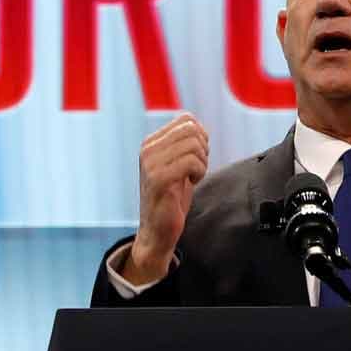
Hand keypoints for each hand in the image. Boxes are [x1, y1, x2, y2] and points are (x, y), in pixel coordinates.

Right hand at [127, 113, 208, 284]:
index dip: (201, 137)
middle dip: (203, 149)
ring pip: (194, 144)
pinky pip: (192, 161)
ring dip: (202, 163)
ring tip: (193, 177)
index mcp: (151, 142)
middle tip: (196, 169)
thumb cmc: (172, 198)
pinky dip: (199, 172)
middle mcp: (147, 149)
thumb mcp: (178, 164)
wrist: (158, 230)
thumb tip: (200, 127)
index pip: (187, 120)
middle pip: (192, 129)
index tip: (196, 158)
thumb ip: (185, 143)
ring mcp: (151, 163)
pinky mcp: (159, 178)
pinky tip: (191, 183)